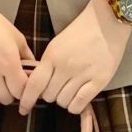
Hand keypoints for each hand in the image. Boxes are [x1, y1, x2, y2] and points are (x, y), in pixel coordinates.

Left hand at [18, 0, 131, 115]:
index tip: (23, 108)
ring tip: (70, 90)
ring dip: (64, 100)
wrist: (108, 22)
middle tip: (57, 88)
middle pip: (49, 96)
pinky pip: (80, 103)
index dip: (27, 100)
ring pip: (63, 102)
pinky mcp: (99, 81)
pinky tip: (77, 99)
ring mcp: (83, 74)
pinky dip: (75, 106)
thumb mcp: (57, 44)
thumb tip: (38, 86)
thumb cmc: (81, 32)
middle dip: (50, 95)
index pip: (34, 84)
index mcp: (53, 56)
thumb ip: (47, 64)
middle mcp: (66, 67)